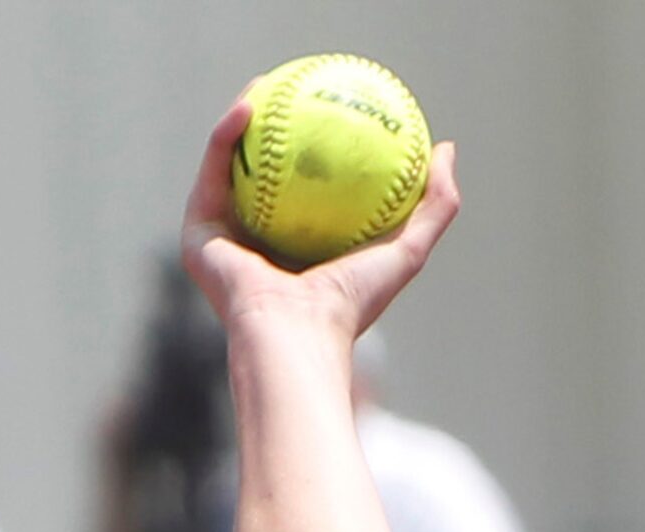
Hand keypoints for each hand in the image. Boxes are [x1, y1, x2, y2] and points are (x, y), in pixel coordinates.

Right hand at [180, 94, 460, 343]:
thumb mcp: (408, 249)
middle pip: (267, 175)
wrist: (296, 334)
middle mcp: (262, 246)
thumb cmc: (352, 302)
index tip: (339, 113)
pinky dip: (227, 135)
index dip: (323, 152)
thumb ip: (435, 204)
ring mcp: (225, 241)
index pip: (313, 193)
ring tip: (264, 84)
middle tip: (297, 90)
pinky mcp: (198, 234)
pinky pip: (213, 171)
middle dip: (277, 128)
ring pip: (231, 167)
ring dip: (244, 119)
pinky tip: (249, 105)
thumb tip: (446, 147)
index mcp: (303, 253)